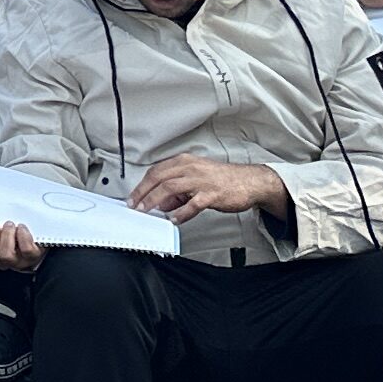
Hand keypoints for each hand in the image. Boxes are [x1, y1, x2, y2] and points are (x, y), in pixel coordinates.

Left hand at [129, 154, 285, 224]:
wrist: (249, 181)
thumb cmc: (222, 179)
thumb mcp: (195, 180)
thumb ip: (177, 191)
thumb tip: (160, 204)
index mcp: (184, 162)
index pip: (156, 171)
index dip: (142, 185)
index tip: (133, 197)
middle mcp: (191, 167)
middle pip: (159, 178)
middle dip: (143, 193)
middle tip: (135, 206)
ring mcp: (201, 180)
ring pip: (171, 188)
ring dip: (155, 201)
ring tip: (148, 212)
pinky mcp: (212, 194)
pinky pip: (193, 203)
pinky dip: (181, 212)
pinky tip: (174, 219)